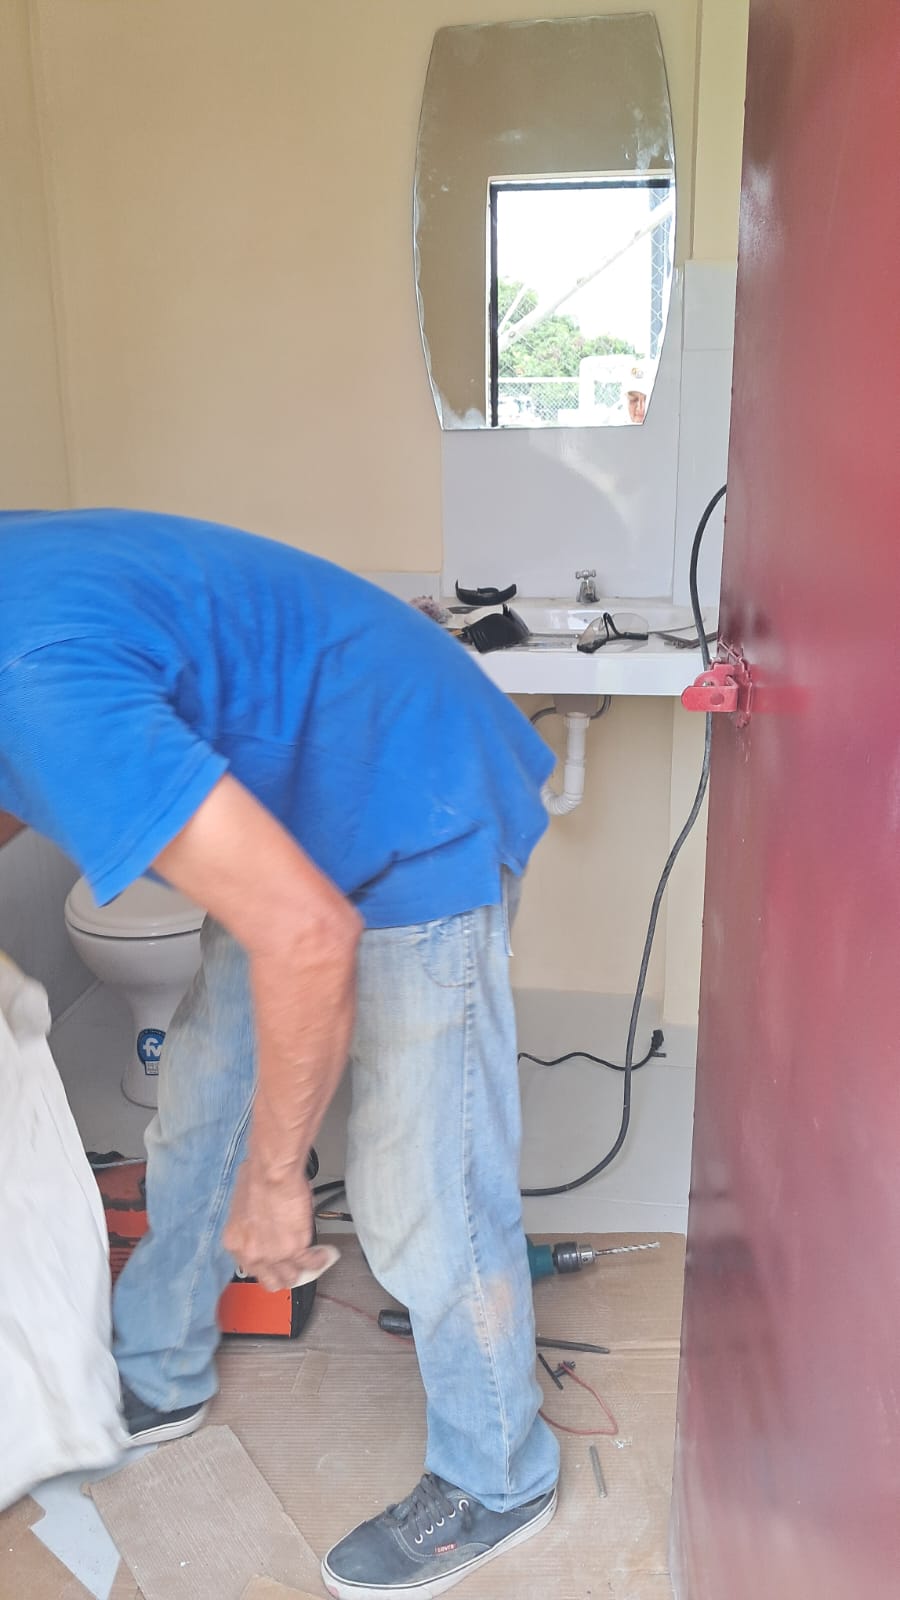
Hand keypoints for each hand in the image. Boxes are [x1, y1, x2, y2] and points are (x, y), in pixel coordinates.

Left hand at [222, 1155, 328, 1292]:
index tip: (273, 1264)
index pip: (250, 1269)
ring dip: (302, 1270)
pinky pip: (311, 1262)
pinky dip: (320, 1260)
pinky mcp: (295, 1248)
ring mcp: (274, 1255)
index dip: (266, 1266)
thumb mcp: (241, 1205)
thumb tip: (259, 1224)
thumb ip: (249, 1225)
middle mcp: (253, 1254)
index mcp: (235, 1243)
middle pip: (270, 1281)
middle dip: (283, 1276)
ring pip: (292, 1277)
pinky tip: (323, 1255)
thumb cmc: (256, 1177)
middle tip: (292, 1267)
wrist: (272, 1172)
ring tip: (310, 1263)